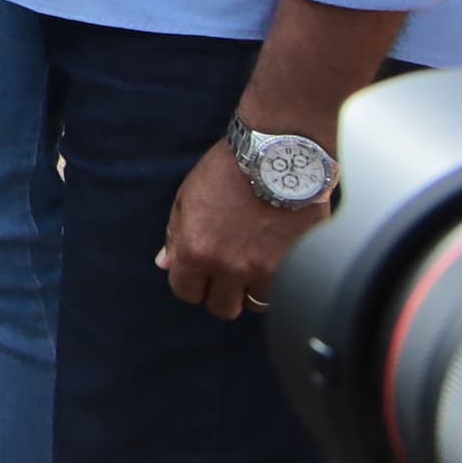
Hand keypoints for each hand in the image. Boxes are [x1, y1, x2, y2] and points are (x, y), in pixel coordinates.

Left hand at [161, 144, 321, 317]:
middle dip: (222, 292)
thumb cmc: (228, 170)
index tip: (201, 273)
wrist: (278, 154)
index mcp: (196, 250)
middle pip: (221, 308)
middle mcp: (229, 267)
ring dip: (253, 289)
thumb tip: (165, 264)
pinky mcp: (297, 266)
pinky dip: (279, 283)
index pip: (185, 292)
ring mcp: (266, 270)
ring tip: (256, 261)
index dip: (192, 283)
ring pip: (255, 305)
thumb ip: (175, 235)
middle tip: (229, 271)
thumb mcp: (188, 197)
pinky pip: (284, 293)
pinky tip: (277, 260)